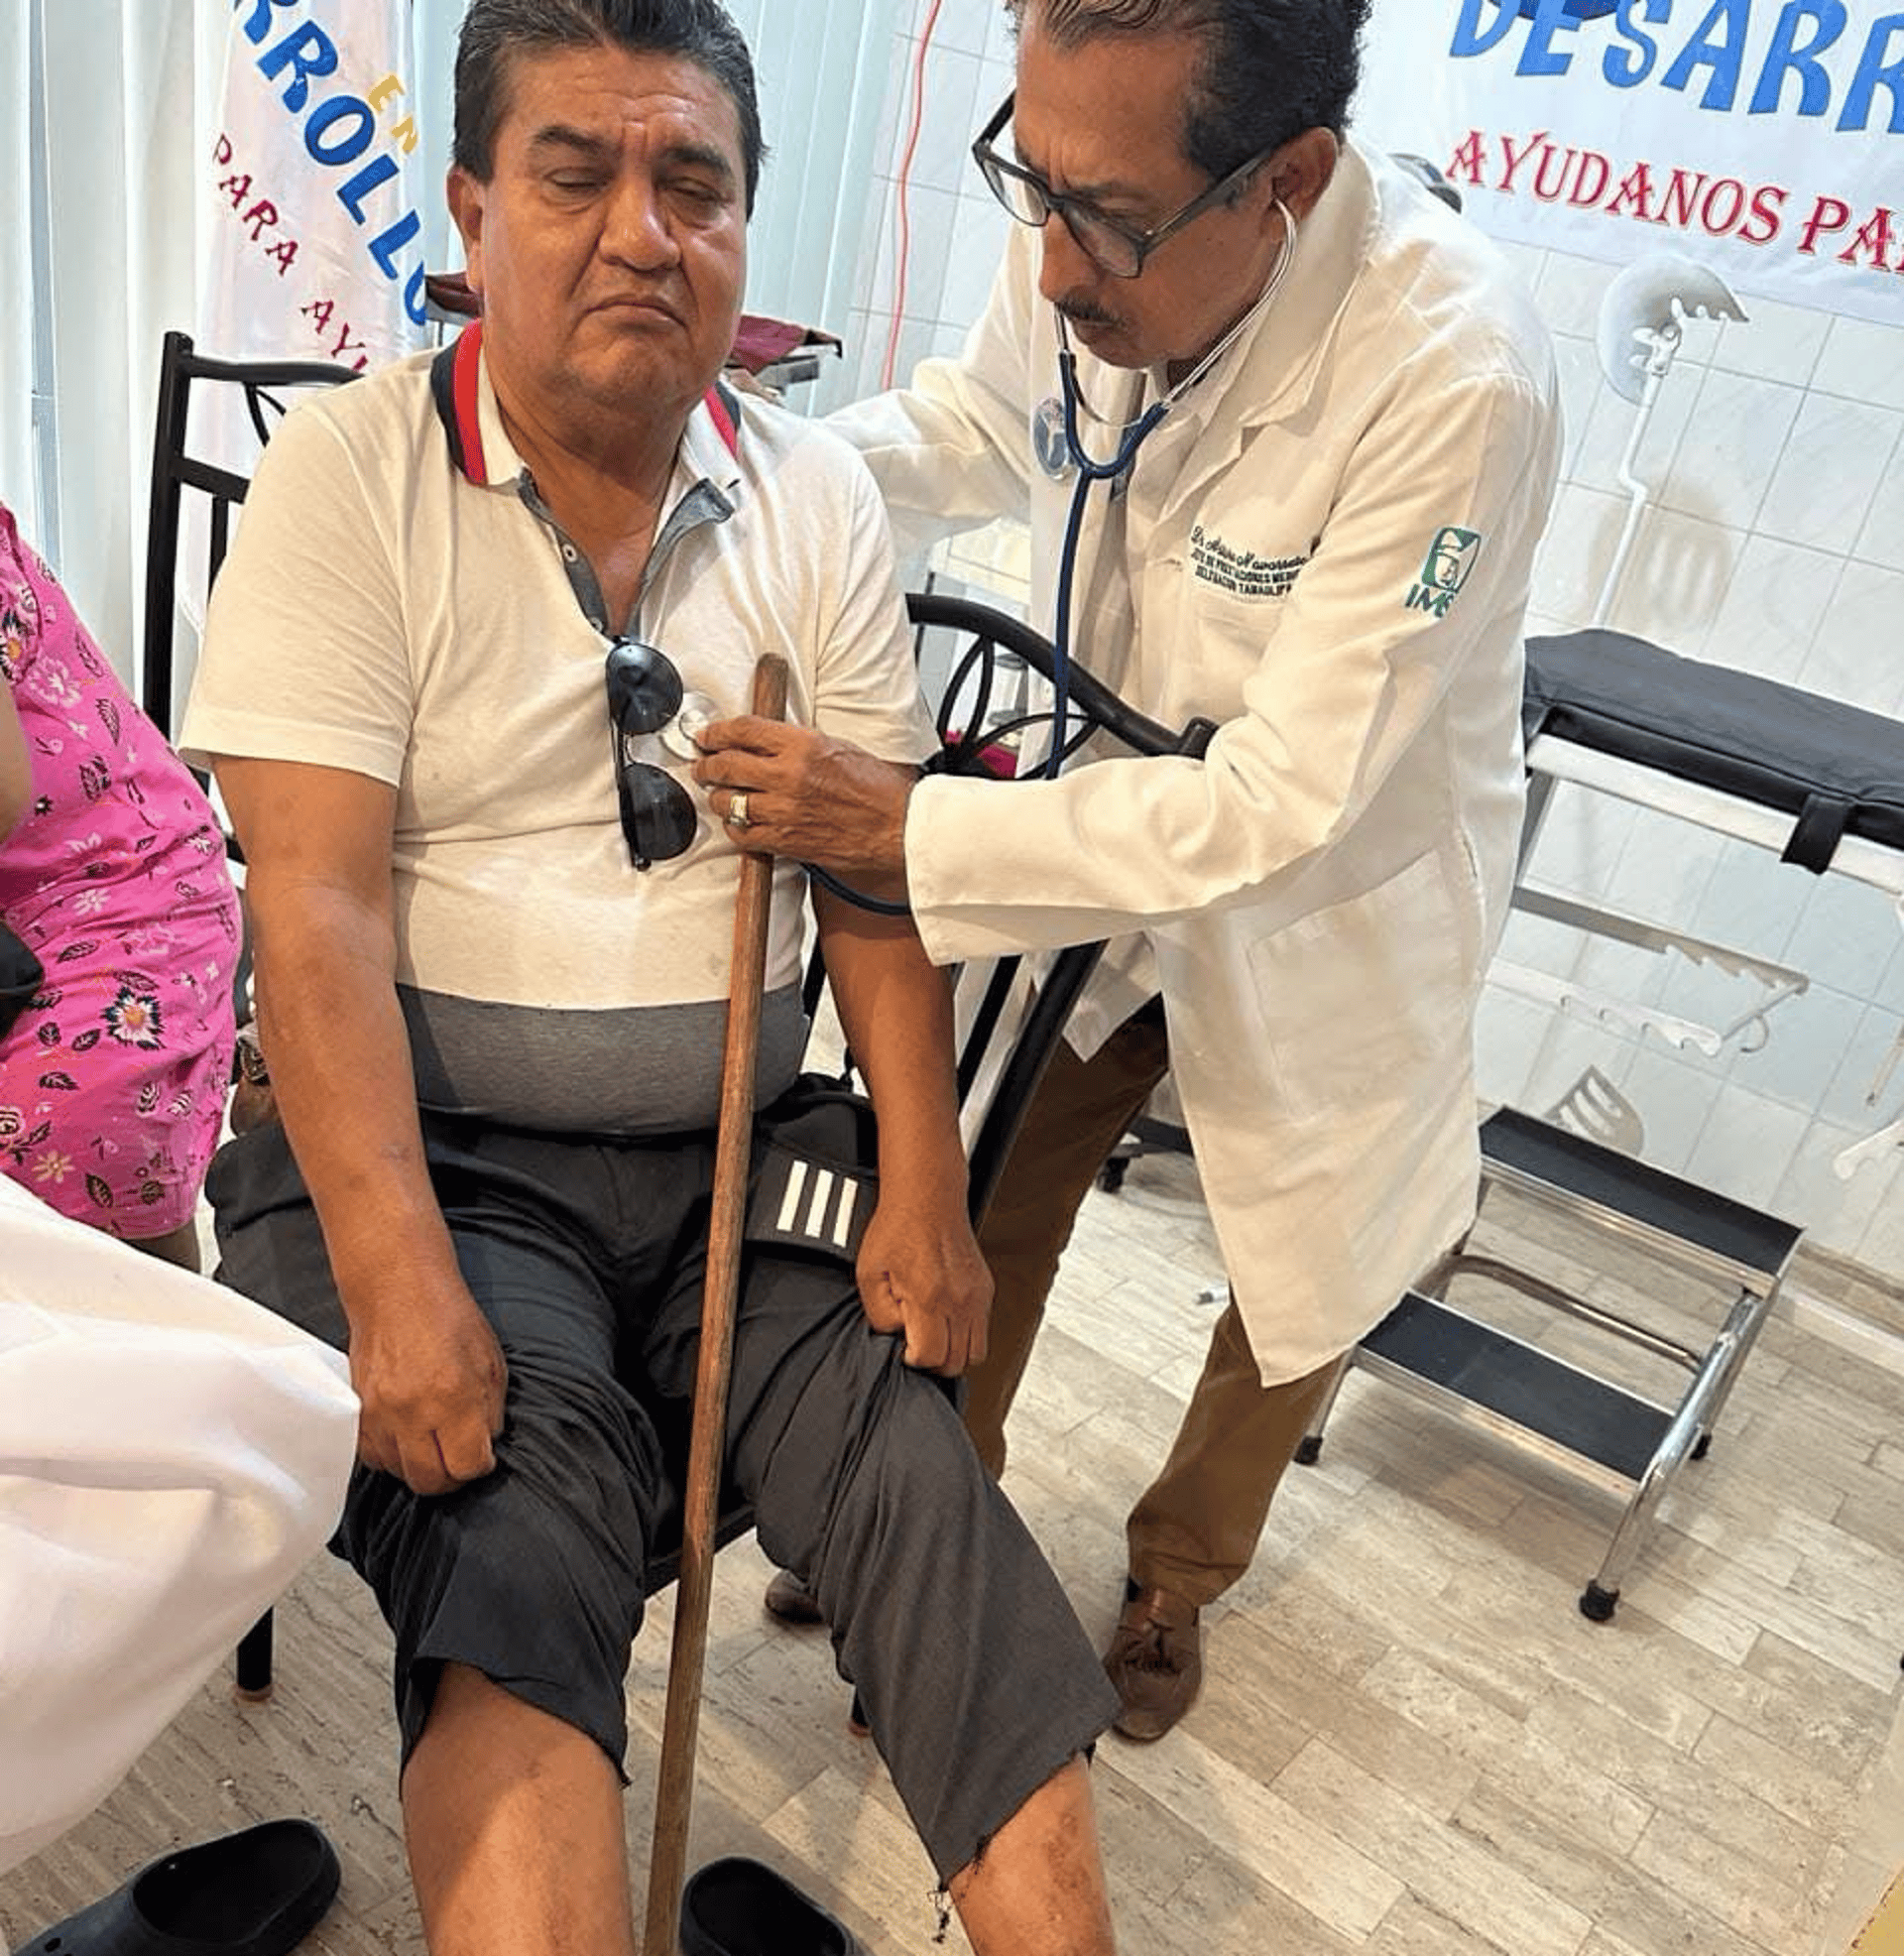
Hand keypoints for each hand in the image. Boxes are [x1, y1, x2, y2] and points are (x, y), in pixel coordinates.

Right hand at [346, 1282, 507, 1495]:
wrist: (397, 1292)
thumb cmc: (450, 1320)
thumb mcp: (490, 1362)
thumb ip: (490, 1412)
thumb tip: (486, 1447)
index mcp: (453, 1397)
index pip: (468, 1466)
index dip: (481, 1466)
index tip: (483, 1455)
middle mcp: (412, 1411)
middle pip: (430, 1482)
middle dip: (451, 1477)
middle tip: (458, 1459)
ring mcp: (379, 1414)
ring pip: (399, 1473)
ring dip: (419, 1465)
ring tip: (433, 1442)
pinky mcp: (357, 1413)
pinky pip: (373, 1457)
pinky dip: (392, 1455)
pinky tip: (408, 1435)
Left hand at [693, 720, 913, 880]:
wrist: (899, 828)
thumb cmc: (879, 791)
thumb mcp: (838, 747)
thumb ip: (798, 744)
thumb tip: (764, 743)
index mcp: (804, 745)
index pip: (744, 729)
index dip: (716, 732)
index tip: (706, 735)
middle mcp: (789, 776)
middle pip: (726, 765)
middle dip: (706, 765)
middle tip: (703, 766)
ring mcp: (785, 811)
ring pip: (727, 802)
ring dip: (717, 798)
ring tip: (719, 795)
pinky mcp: (786, 840)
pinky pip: (743, 834)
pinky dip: (735, 828)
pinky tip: (740, 822)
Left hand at [856, 1195, 992, 1375]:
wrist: (927, 1197)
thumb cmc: (897, 1228)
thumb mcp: (869, 1275)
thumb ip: (880, 1315)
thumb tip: (897, 1338)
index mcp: (930, 1297)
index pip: (931, 1357)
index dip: (912, 1359)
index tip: (903, 1347)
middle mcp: (961, 1300)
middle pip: (957, 1363)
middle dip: (933, 1362)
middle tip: (916, 1344)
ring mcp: (978, 1295)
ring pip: (976, 1353)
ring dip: (954, 1353)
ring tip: (933, 1336)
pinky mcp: (986, 1289)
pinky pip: (982, 1329)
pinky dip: (965, 1334)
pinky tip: (945, 1319)